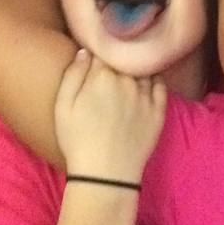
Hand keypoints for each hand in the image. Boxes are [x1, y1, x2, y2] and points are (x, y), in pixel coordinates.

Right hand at [54, 49, 166, 185]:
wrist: (105, 174)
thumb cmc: (77, 141)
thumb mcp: (63, 107)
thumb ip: (73, 74)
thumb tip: (86, 51)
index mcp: (101, 76)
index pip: (105, 50)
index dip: (102, 50)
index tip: (99, 54)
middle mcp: (127, 80)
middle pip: (126, 58)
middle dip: (121, 57)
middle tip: (116, 62)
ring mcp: (146, 95)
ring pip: (144, 68)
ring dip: (139, 66)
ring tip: (133, 69)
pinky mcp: (159, 110)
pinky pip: (161, 85)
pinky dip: (155, 80)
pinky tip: (148, 83)